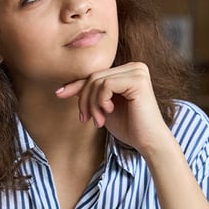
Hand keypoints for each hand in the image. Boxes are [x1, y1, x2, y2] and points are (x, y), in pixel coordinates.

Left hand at [55, 62, 170, 154]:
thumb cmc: (129, 127)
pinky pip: (105, 84)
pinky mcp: (137, 80)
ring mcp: (137, 71)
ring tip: (98, 120)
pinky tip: (108, 112)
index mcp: (127, 71)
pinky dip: (100, 101)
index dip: (76, 85)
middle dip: (84, 100)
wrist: (148, 142)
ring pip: (97, 80)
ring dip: (92, 104)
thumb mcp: (102, 107)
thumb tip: (64, 87)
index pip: (95, 74)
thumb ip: (90, 94)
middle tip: (86, 119)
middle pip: (94, 76)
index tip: (59, 94)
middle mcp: (134, 67)